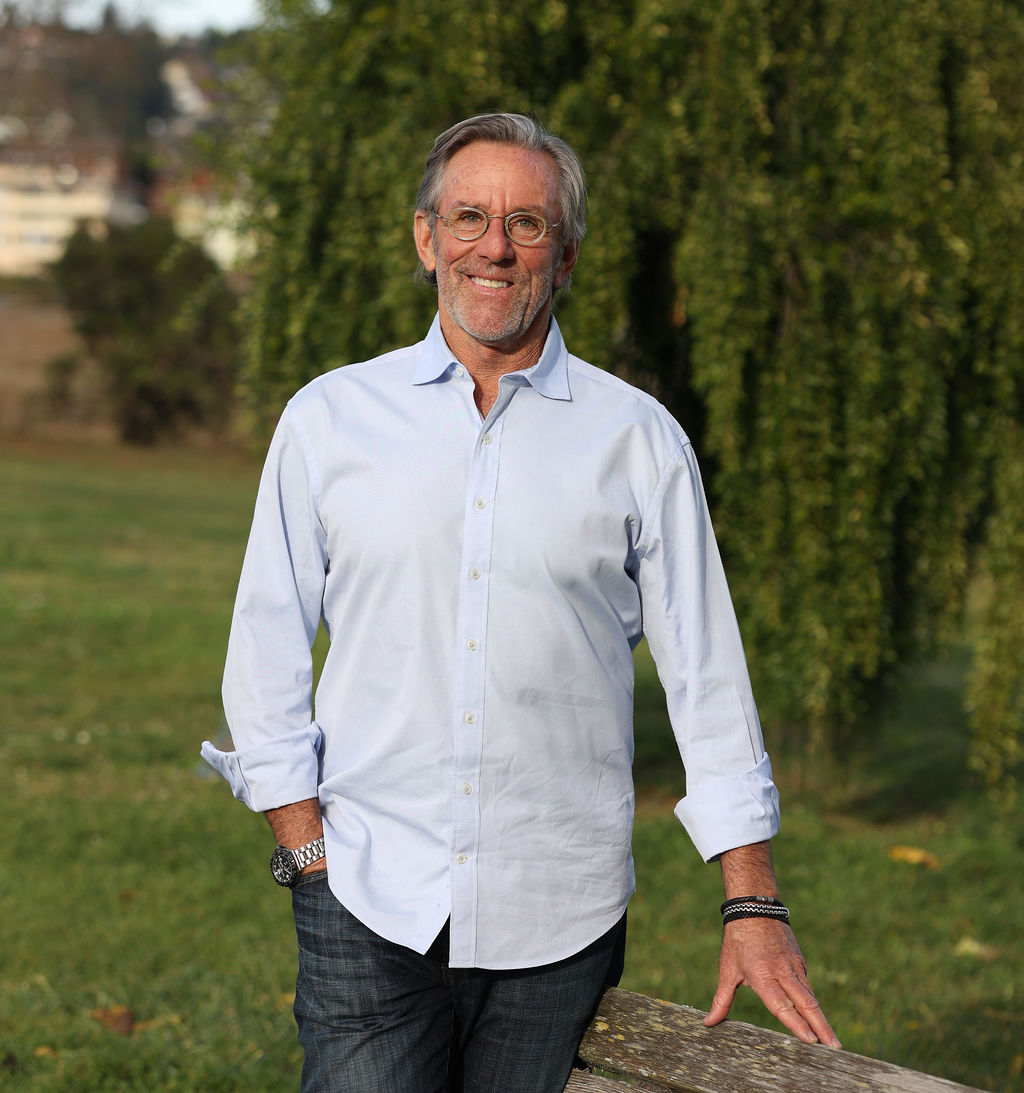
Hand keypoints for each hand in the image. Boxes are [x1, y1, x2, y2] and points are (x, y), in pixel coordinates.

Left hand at [703, 917, 840, 1047]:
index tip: (811, 1040)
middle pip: (806, 1004)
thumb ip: (721, 999)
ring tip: (833, 1043)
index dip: (796, 1023)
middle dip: (821, 1028)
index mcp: (762, 975)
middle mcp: (782, 972)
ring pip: (811, 996)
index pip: (781, 1004)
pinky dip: (813, 1004)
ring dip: (822, 1019)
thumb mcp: (727, 969)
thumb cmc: (737, 940)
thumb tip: (708, 1023)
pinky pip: (807, 986)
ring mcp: (794, 966)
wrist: (754, 908)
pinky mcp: (800, 962)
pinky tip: (821, 1021)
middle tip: (835, 1049)